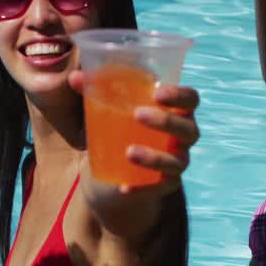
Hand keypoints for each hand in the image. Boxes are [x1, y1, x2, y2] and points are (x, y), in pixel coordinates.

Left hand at [68, 69, 199, 201]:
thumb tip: (74, 77)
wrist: (116, 168)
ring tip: (128, 152)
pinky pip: (160, 188)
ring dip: (155, 157)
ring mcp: (177, 162)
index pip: (191, 99)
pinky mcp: (166, 185)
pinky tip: (124, 187)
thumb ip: (95, 90)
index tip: (157, 93)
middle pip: (189, 129)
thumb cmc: (119, 125)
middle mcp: (183, 137)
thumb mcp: (108, 107)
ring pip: (177, 162)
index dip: (180, 95)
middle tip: (138, 114)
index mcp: (176, 110)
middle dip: (166, 121)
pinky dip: (142, 188)